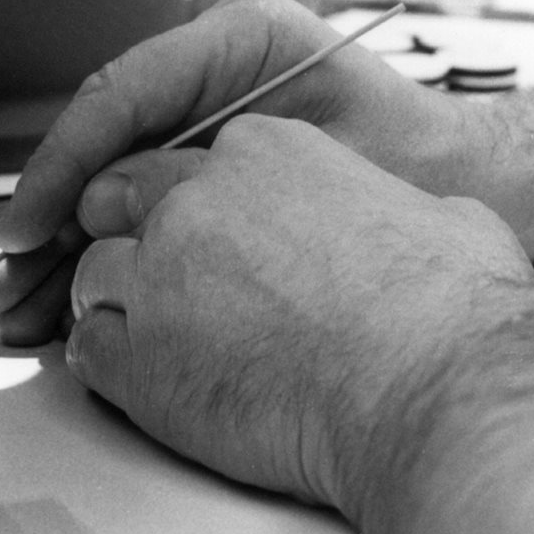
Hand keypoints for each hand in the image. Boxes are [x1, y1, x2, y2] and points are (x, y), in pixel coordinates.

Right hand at [0, 0, 482, 342]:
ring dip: (62, 240)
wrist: (453, 172)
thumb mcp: (310, 146)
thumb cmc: (401, 151)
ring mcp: (202, 97)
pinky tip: (63, 292)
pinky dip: (99, 242)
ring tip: (22, 306)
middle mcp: (207, 54)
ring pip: (108, 169)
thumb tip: (104, 206)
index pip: (122, 91)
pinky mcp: (202, 142)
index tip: (31, 223)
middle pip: (102, 134)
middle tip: (5, 280)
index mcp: (236, 29)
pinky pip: (134, 189)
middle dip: (50, 214)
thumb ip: (215, 164)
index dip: (64, 162)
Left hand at [66, 115, 526, 505]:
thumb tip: (430, 225)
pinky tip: (152, 380)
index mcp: (265, 146)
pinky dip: (110, 364)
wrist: (428, 387)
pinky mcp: (140, 354)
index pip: (187, 160)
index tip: (215, 239)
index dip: (196, 204)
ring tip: (168, 342)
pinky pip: (89, 348)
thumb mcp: (437, 213)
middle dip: (143, 243)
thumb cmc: (444, 306)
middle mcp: (199, 196)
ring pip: (97, 273)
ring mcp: (160, 272)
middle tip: (182, 290)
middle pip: (124, 204)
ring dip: (121, 304)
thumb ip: (395, 204)